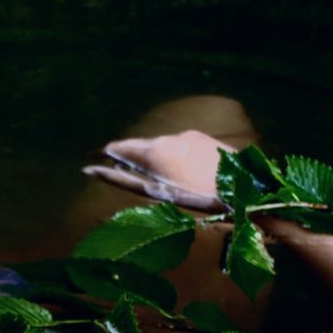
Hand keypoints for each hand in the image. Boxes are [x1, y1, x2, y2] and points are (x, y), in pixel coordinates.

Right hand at [82, 130, 233, 212]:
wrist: (243, 187)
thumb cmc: (194, 197)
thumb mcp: (154, 192)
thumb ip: (121, 179)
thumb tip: (89, 170)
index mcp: (153, 150)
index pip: (118, 146)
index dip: (104, 155)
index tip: (93, 162)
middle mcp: (167, 137)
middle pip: (140, 145)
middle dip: (128, 157)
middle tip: (122, 173)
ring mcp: (187, 135)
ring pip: (160, 145)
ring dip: (151, 157)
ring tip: (153, 177)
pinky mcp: (203, 138)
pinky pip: (177, 145)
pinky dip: (169, 156)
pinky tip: (177, 172)